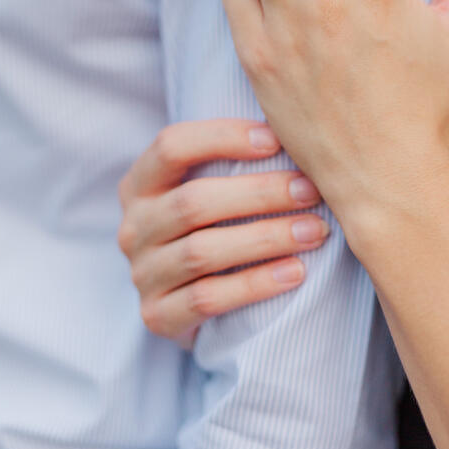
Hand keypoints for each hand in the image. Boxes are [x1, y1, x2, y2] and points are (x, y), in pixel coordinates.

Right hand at [117, 119, 328, 344]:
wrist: (187, 302)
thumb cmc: (212, 226)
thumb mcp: (206, 187)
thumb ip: (230, 162)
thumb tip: (293, 132)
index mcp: (140, 184)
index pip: (172, 146)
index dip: (223, 138)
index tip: (276, 140)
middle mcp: (134, 227)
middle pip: (194, 202)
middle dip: (260, 193)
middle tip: (310, 190)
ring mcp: (142, 274)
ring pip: (203, 251)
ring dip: (267, 238)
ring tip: (314, 230)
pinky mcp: (158, 316)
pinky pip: (208, 299)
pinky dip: (256, 284)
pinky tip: (295, 271)